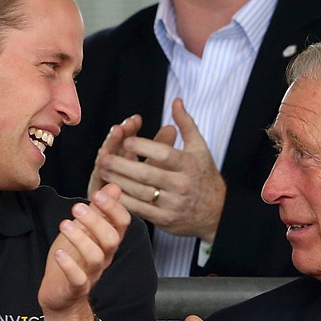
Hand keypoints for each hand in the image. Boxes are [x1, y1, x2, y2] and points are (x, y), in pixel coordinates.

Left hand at [38, 183, 129, 315]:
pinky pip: (78, 278)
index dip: (114, 208)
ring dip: (81, 238)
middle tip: (78, 208)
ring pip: (96, 257)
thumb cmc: (73, 260)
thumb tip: (114, 187)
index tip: (98, 194)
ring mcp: (91, 273)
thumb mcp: (84, 230)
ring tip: (65, 224)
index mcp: (107, 242)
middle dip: (97, 221)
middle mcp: (104, 257)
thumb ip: (98, 210)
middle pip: (112, 239)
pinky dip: (69, 265)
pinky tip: (59, 252)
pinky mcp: (76, 287)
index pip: (122, 224)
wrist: (61, 297)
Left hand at [90, 99, 225, 241]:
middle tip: (105, 157)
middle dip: (123, 165)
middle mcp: (182, 185)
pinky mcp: (166, 220)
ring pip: (140, 192)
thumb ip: (186, 123)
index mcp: (189, 165)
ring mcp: (173, 204)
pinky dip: (125, 201)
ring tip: (103, 172)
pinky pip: (141, 210)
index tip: (126, 140)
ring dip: (119, 182)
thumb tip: (176, 100)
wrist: (217, 212)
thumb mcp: (199, 148)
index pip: (163, 154)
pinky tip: (112, 192)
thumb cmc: (204, 175)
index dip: (143, 146)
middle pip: (147, 174)